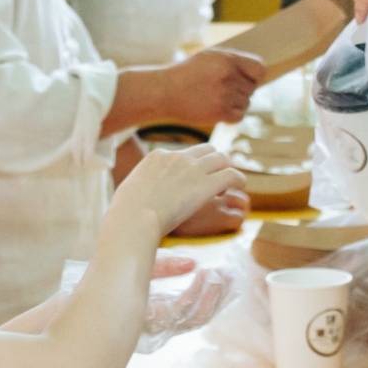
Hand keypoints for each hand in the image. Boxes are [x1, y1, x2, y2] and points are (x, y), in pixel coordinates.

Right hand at [112, 139, 241, 241]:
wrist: (135, 217)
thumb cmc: (127, 212)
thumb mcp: (130, 189)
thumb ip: (142, 185)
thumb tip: (140, 193)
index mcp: (158, 156)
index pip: (184, 153)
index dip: (195, 165)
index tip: (197, 177)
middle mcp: (178, 157)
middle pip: (207, 150)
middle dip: (215, 162)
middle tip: (219, 177)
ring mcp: (193, 169)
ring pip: (222, 159)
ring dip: (228, 169)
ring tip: (233, 182)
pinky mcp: (206, 184)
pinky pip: (231, 175)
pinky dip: (238, 179)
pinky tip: (240, 187)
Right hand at [156, 47, 266, 130]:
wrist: (164, 92)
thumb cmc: (187, 74)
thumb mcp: (209, 58)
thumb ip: (233, 62)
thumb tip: (260, 73)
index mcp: (227, 59)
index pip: (260, 68)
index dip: (255, 76)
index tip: (248, 79)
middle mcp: (228, 76)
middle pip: (252, 88)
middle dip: (241, 90)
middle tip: (222, 90)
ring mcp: (225, 95)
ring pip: (246, 103)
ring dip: (235, 103)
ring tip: (216, 99)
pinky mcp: (220, 112)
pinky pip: (239, 116)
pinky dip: (231, 115)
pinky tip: (217, 109)